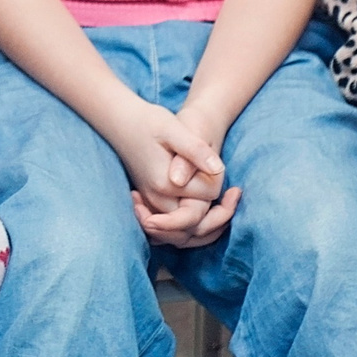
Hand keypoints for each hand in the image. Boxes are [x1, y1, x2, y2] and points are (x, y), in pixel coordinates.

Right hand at [129, 103, 238, 245]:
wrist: (120, 122)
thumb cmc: (148, 121)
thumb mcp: (173, 128)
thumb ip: (195, 150)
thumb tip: (216, 169)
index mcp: (166, 183)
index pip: (206, 199)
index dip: (220, 187)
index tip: (223, 172)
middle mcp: (157, 199)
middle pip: (196, 226)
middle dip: (220, 217)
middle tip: (235, 194)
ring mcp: (152, 204)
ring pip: (184, 235)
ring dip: (208, 227)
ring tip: (225, 204)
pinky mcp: (150, 203)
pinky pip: (173, 231)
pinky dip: (192, 229)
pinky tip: (207, 212)